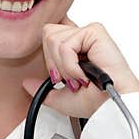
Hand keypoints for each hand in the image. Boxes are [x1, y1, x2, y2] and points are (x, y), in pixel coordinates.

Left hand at [21, 16, 138, 117]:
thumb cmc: (97, 101)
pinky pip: (65, 44)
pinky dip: (70, 65)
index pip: (49, 34)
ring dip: (63, 66)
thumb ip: (42, 90)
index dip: (49, 55)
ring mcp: (87, 34)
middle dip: (53, 62)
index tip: (57, 76)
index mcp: (75, 49)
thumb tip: (26, 83)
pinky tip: (83, 74)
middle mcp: (81, 38)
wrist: (112, 105)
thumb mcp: (61, 99)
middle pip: (47, 34)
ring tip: (78, 78)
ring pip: (53, 38)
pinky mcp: (94, 32)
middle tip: (69, 79)